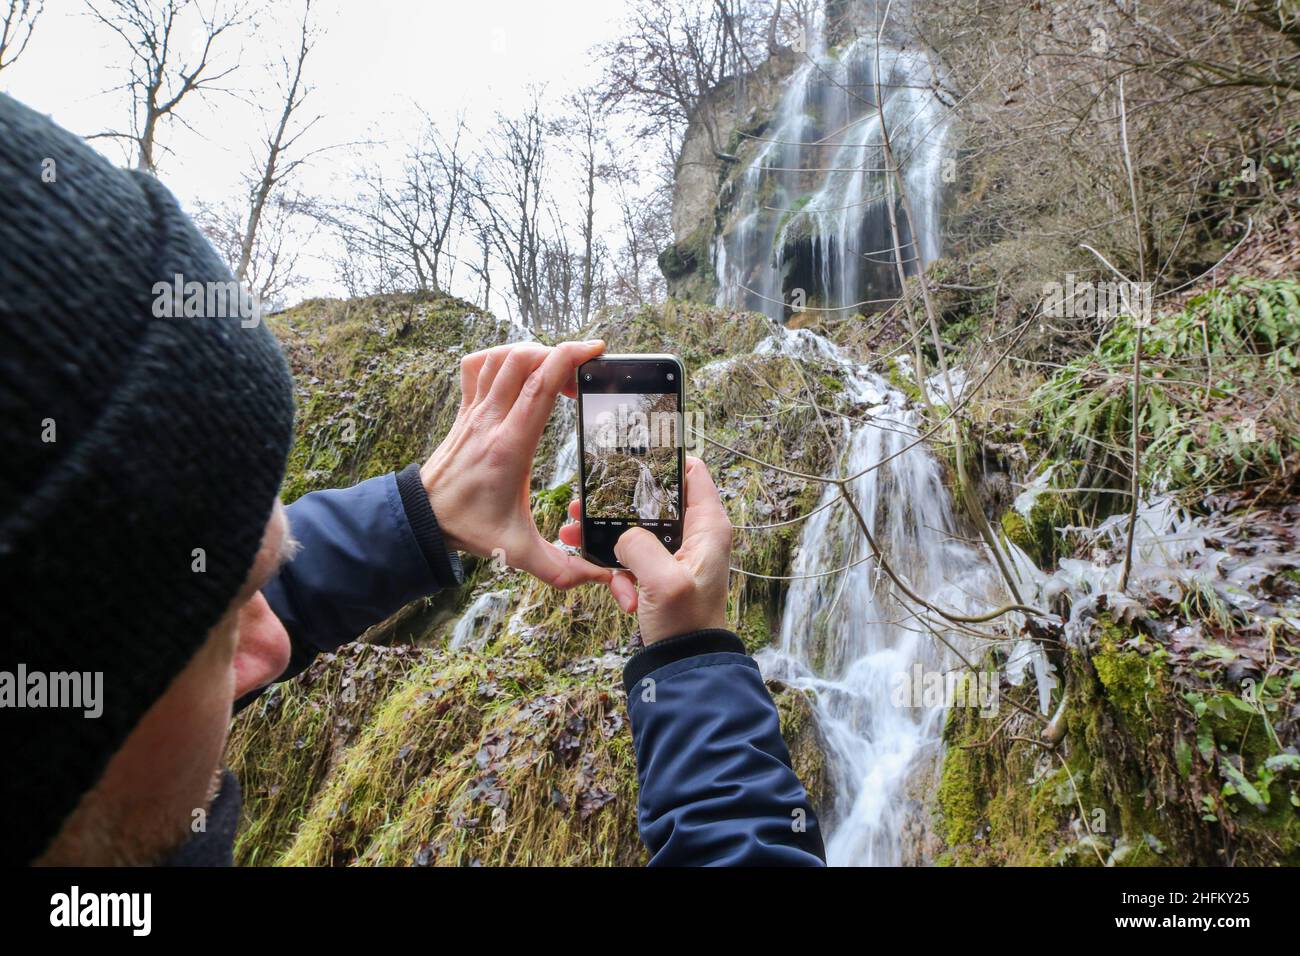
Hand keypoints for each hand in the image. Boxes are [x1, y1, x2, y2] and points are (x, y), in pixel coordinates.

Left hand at [421, 339, 610, 589]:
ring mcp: (474, 411)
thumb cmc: (471, 529)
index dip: (568, 359)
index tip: (595, 352)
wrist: (422, 520)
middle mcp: (490, 421)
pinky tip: (518, 372)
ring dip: (532, 353)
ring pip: (500, 357)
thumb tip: (603, 581)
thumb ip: (562, 571)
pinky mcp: (465, 410)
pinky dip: (500, 357)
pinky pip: (478, 366)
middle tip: (582, 373)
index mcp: (509, 447)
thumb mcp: (518, 553)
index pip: (538, 387)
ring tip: (555, 372)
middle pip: (522, 361)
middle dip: (558, 354)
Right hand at [558, 456, 731, 643]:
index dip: (662, 462)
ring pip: (635, 529)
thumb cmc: (686, 624)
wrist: (683, 663)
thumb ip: (640, 546)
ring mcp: (676, 553)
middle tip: (582, 505)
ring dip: (607, 538)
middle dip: (616, 505)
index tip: (627, 461)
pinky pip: (631, 558)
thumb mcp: (663, 582)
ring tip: (573, 538)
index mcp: (708, 526)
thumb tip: (622, 536)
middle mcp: (695, 534)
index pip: (692, 472)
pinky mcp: (659, 572)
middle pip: (653, 500)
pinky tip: (616, 592)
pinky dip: (618, 572)